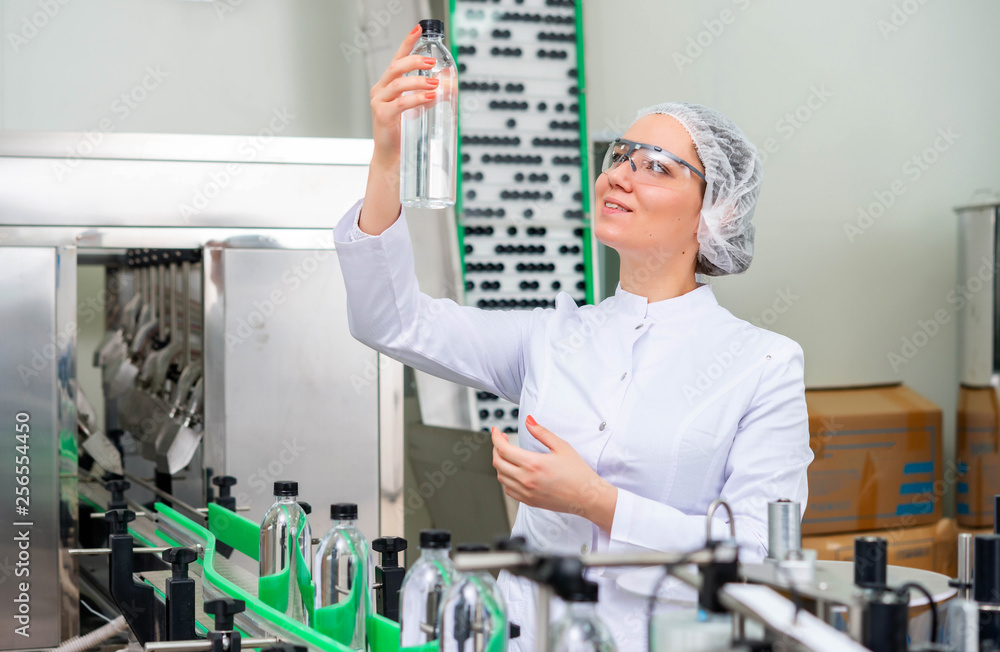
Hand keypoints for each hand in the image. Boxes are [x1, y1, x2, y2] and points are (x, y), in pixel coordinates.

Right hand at [368, 24, 440, 163]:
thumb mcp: (416, 107)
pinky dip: (416, 99)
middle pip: (396, 68)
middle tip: (432, 61)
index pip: (397, 59)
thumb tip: (447, 83)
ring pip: (399, 84)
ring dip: (419, 81)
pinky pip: (400, 103)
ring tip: (435, 84)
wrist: (391, 156)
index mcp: (387, 85)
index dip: (407, 43)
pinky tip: (429, 98)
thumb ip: (428, 93)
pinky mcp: (382, 116)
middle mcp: (380, 90)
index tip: (418, 30)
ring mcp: (379, 102)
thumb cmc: (401, 132)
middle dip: (415, 61)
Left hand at [492, 416, 618, 531]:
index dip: (496, 438)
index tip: (497, 432)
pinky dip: (506, 480)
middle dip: (496, 448)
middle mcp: (526, 480)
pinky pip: (508, 490)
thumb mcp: (562, 447)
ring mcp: (526, 492)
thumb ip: (542, 433)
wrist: (587, 497)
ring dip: (500, 464)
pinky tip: (513, 473)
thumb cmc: (578, 473)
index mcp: (533, 464)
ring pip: (501, 477)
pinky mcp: (529, 501)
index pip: (503, 449)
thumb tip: (529, 421)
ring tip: (508, 455)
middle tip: (502, 441)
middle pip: (498, 462)